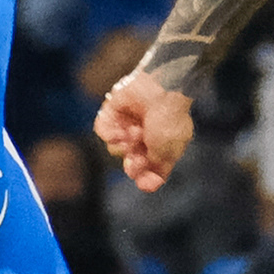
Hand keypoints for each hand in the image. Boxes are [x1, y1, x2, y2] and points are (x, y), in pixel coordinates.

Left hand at [97, 68, 195, 189]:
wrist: (161, 89)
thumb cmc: (169, 120)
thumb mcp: (169, 151)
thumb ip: (157, 168)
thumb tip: (148, 181)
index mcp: (164, 148)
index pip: (152, 172)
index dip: (147, 180)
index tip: (145, 184)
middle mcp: (146, 138)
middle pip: (132, 163)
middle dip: (134, 164)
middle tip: (137, 160)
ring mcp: (129, 125)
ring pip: (116, 149)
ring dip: (126, 145)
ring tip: (135, 132)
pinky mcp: (114, 113)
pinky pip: (104, 132)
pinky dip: (110, 134)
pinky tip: (121, 131)